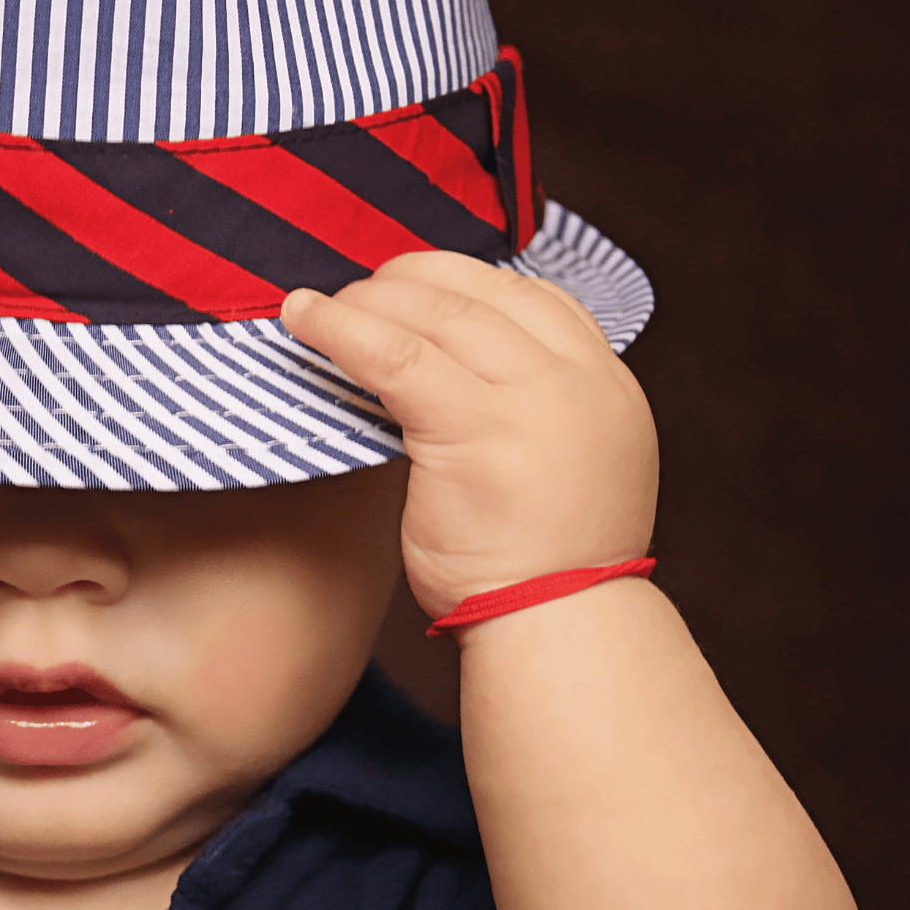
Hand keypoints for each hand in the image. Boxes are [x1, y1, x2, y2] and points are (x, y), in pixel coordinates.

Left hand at [280, 252, 657, 617]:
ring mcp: (531, 400)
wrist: (557, 628)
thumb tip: (449, 373)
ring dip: (365, 301)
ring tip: (315, 307)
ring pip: (434, 315)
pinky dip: (341, 329)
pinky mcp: (475, 429)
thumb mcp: (563, 466)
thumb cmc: (541, 566)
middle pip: (478, 293)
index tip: (410, 287)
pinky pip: (394, 356)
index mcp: (606, 383)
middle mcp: (577, 380)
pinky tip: (302, 319)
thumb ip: (527, 412)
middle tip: (354, 294)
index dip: (461, 281)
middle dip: (405, 282)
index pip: (533, 297)